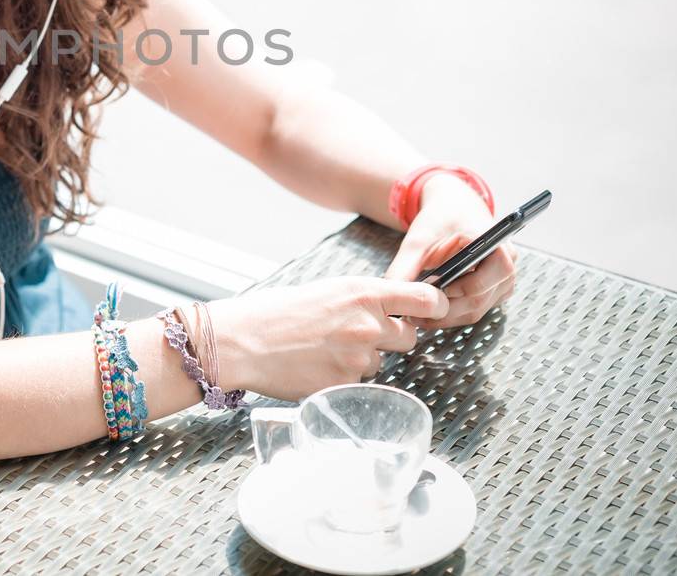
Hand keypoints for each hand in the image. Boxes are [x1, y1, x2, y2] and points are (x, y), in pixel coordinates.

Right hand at [210, 276, 447, 401]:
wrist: (242, 341)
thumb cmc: (277, 313)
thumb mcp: (328, 290)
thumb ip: (365, 299)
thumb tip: (394, 309)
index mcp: (364, 292)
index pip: (428, 299)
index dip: (434, 307)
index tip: (431, 312)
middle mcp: (368, 324)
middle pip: (410, 336)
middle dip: (392, 338)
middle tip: (357, 335)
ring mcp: (358, 358)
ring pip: (382, 362)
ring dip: (364, 360)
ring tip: (326, 351)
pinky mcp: (346, 386)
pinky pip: (360, 384)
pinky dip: (344, 379)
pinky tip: (318, 368)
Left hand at [383, 175, 516, 329]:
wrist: (453, 208)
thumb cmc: (439, 220)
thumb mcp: (418, 241)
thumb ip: (404, 268)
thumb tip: (390, 296)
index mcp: (495, 246)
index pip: (481, 282)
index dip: (454, 294)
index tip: (427, 298)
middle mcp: (507, 265)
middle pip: (478, 301)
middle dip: (445, 310)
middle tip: (414, 314)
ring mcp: (504, 280)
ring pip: (477, 310)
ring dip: (447, 316)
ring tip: (418, 314)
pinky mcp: (495, 291)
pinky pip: (475, 309)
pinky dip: (453, 313)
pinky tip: (430, 310)